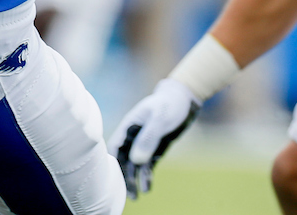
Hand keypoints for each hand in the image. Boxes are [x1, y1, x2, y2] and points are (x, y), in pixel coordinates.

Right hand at [107, 78, 199, 198]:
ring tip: (137, 196)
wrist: (184, 100)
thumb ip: (148, 138)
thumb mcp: (160, 118)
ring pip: (135, 165)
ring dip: (134, 180)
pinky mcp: (153, 148)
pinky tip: (148, 187)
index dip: (112, 164)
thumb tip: (136, 160)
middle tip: (129, 194)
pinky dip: (146, 175)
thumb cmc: (170, 104)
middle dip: (124, 177)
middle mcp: (133, 136)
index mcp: (129, 126)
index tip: (111, 180)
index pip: (115, 148)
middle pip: (124, 160)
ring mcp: (143, 143)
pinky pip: (147, 164)